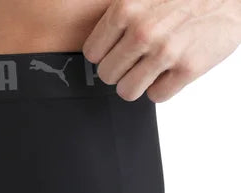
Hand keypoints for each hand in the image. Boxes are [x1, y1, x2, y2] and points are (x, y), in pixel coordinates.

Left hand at [82, 0, 240, 101]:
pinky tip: (172, 69)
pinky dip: (164, 86)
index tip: (118, 49)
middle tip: (138, 58)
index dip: (105, 54)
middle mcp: (143, 31)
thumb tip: (95, 47)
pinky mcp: (188, 68)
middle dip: (121, 69)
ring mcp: (165, 51)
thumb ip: (120, 15)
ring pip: (126, 91)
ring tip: (152, 66)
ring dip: (138, 83)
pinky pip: (156, 96)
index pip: (92, 53)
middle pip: (107, 75)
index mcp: (126, 8)